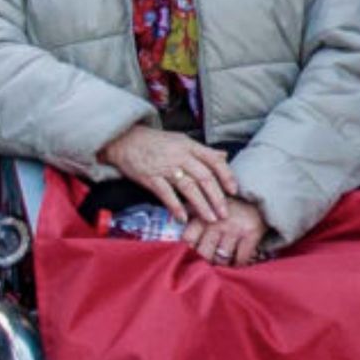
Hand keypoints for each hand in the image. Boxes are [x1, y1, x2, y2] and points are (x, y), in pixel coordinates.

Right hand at [96, 124, 238, 224]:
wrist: (125, 140)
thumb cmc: (156, 142)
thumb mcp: (182, 140)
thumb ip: (203, 151)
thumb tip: (224, 156)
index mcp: (190, 146)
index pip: (214, 160)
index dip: (226, 176)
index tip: (234, 191)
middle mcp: (181, 156)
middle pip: (204, 178)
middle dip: (217, 197)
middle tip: (225, 213)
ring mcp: (165, 167)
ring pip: (189, 187)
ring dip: (201, 205)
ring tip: (210, 219)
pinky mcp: (151, 178)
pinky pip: (166, 194)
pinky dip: (176, 207)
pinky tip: (183, 218)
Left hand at [183, 196, 267, 267]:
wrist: (258, 194)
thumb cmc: (228, 203)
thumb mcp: (206, 203)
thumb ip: (190, 212)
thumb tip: (173, 224)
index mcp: (202, 216)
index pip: (187, 240)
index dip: (187, 251)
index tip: (190, 256)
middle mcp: (217, 222)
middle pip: (204, 254)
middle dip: (205, 262)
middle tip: (207, 264)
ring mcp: (235, 229)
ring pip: (222, 258)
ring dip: (221, 264)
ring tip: (221, 263)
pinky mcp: (251, 234)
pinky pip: (241, 258)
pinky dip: (238, 263)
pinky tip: (236, 261)